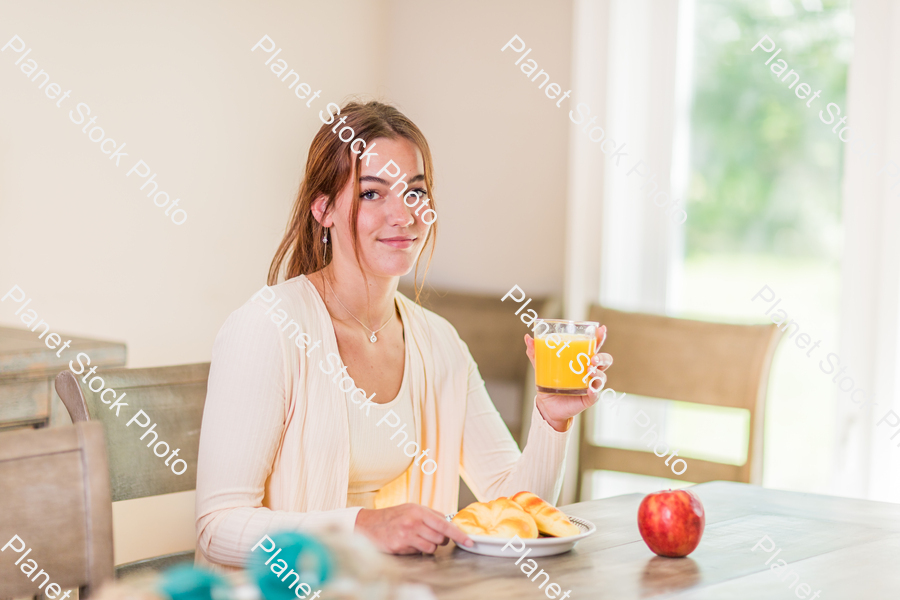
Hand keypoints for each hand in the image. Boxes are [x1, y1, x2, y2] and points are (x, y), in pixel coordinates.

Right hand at [355, 503, 473, 554]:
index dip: (459, 534)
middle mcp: (414, 521)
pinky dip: (418, 550)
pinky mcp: (400, 545)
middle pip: (441, 537)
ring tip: (418, 539)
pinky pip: (419, 552)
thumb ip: (431, 515)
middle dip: (440, 539)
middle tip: (430, 535)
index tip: (469, 541)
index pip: (445, 524)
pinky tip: (409, 544)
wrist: (370, 524)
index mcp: (419, 510)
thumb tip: (450, 521)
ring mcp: (407, 534)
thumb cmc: (393, 517)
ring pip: (432, 547)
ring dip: (429, 545)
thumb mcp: (412, 509)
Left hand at [525, 324, 612, 431]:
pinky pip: (595, 394)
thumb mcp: (541, 367)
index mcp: (581, 359)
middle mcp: (589, 371)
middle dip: (602, 357)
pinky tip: (589, 389)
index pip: (594, 346)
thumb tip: (527, 338)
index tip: (601, 329)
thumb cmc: (548, 383)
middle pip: (604, 360)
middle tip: (593, 357)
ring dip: (598, 372)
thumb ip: (536, 353)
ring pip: (602, 376)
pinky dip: (594, 391)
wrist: (546, 405)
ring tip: (589, 370)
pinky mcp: (588, 398)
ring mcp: (590, 384)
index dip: (600, 337)